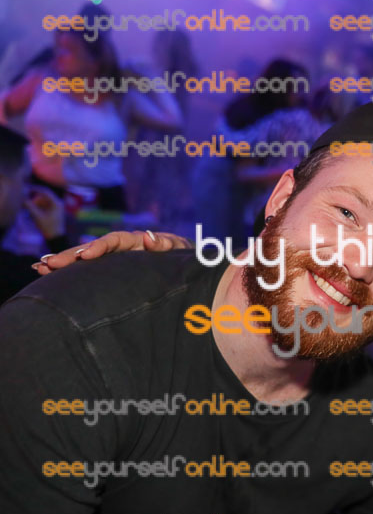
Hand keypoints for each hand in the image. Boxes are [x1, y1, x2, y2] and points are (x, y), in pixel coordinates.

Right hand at [23, 187, 64, 239]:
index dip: (35, 189)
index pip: (45, 191)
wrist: (55, 237)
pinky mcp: (53, 211)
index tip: (26, 189)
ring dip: (35, 203)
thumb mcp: (37, 216)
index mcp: (56, 203)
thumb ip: (30, 206)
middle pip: (43, 196)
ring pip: (43, 201)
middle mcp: (57, 203)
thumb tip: (22, 198)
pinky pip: (44, 205)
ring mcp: (55, 207)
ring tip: (28, 208)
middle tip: (26, 202)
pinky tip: (32, 211)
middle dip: (34, 198)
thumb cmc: (48, 227)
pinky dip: (37, 206)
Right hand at [33, 230, 191, 274]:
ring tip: (40, 268)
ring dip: (64, 264)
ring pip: (87, 261)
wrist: (191, 270)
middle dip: (71, 256)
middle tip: (48, 264)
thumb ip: (168, 245)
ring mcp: (117, 261)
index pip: (116, 241)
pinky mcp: (113, 273)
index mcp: (139, 242)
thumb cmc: (188, 259)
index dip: (100, 247)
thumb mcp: (182, 251)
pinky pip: (89, 272)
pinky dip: (69, 273)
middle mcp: (123, 250)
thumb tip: (148, 238)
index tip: (85, 255)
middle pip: (94, 250)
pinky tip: (47, 275)